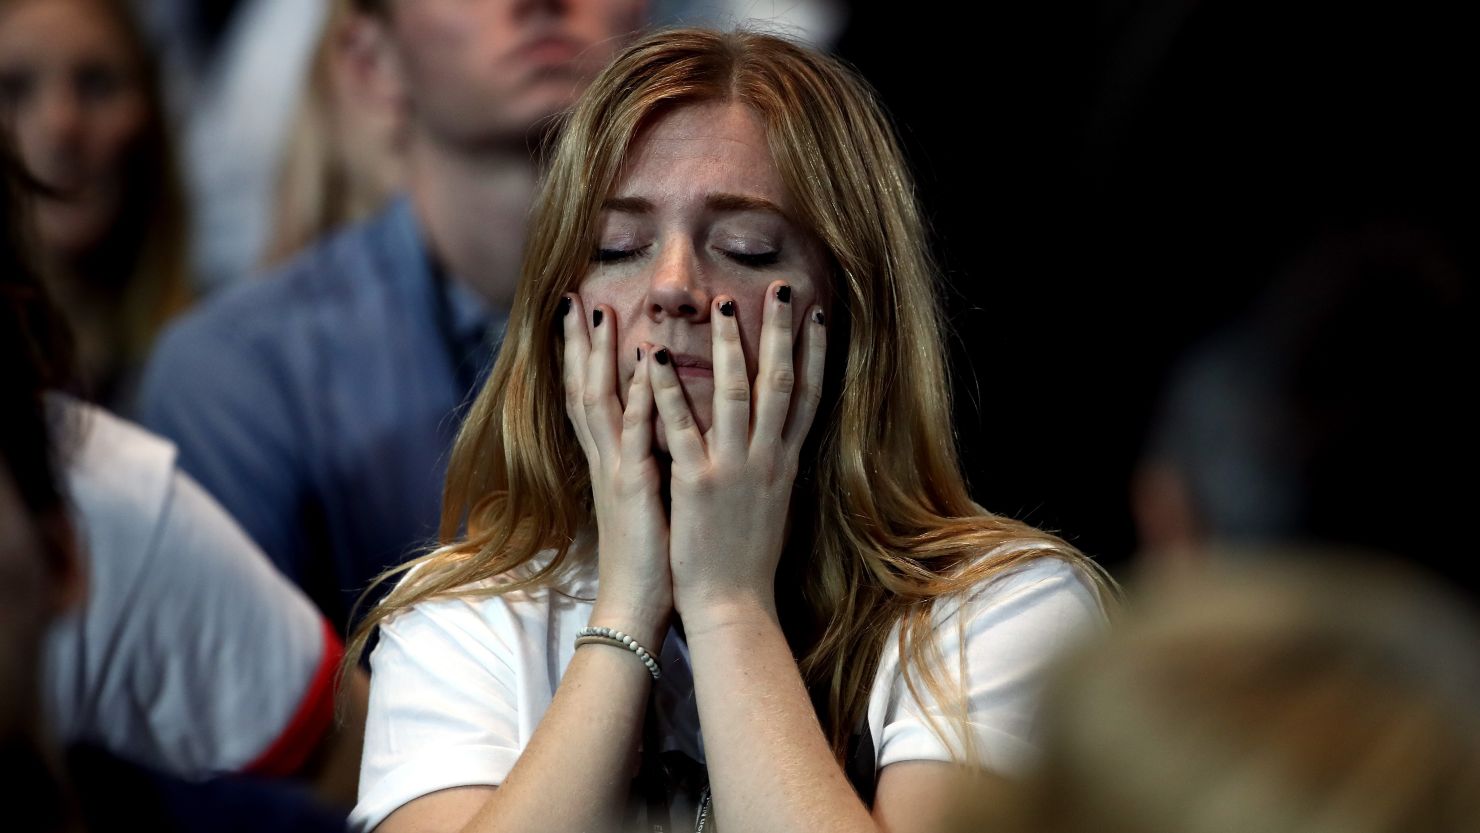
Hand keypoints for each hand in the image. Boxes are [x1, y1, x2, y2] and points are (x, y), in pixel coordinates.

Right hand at [561, 295, 671, 647]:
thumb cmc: (651, 555)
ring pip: (601, 402)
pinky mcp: (635, 488)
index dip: (585, 356)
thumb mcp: (649, 497)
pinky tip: (644, 366)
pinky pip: (636, 435)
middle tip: (574, 298)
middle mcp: (608, 460)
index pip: (592, 398)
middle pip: (585, 388)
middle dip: (579, 343)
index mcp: (612, 461)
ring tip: (600, 313)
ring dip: (600, 357)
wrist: (638, 605)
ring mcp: (618, 471)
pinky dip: (639, 398)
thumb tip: (660, 430)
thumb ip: (648, 460)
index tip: (585, 313)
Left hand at [647, 280, 827, 620]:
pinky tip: (651, 358)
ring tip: (722, 304)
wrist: (734, 604)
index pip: (808, 396)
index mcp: (785, 462)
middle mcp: (766, 459)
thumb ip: (776, 464)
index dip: (814, 353)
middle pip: (780, 383)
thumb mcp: (775, 503)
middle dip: (780, 332)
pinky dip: (666, 391)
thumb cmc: (750, 557)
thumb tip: (784, 434)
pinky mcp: (697, 483)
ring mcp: (733, 469)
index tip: (816, 313)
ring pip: (735, 394)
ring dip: (728, 347)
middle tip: (780, 287)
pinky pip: (680, 427)